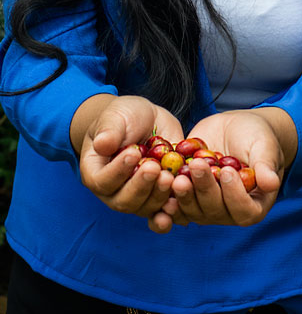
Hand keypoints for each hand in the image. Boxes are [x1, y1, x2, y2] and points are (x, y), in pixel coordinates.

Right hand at [75, 94, 184, 233]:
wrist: (146, 121)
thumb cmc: (124, 117)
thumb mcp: (115, 117)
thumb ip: (109, 131)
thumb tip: (101, 144)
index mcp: (96, 173)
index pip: (102, 181)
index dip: (117, 171)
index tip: (134, 153)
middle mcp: (114, 191)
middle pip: (125, 200)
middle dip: (141, 185)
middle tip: (155, 167)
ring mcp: (137, 197)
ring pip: (146, 207)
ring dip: (158, 195)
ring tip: (170, 176)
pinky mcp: (157, 196)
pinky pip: (164, 210)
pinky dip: (173, 208)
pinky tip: (180, 197)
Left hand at [162, 108, 295, 227]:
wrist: (236, 128)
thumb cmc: (257, 137)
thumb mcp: (264, 146)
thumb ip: (266, 165)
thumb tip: (271, 183)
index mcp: (254, 204)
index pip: (244, 211)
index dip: (234, 196)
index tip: (228, 171)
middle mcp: (229, 211)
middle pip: (214, 210)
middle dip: (204, 188)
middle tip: (196, 166)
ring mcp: (207, 206)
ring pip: (193, 210)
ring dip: (184, 194)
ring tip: (177, 175)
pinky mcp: (189, 196)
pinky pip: (176, 204)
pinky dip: (167, 198)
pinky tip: (160, 185)